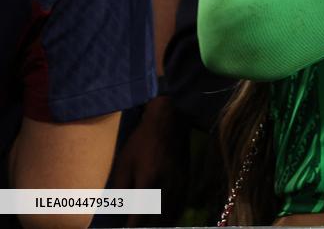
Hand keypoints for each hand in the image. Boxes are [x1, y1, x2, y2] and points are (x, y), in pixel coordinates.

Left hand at [108, 97, 186, 225]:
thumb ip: (122, 189)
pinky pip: (181, 206)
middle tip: (137, 228)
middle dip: (147, 227)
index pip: (140, 216)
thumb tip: (120, 210)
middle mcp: (167, 187)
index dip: (132, 227)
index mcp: (148, 183)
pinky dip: (173, 216)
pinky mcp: (186, 181)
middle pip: (157, 220)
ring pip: (171, 215)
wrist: (169, 123)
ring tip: (150, 227)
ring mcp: (179, 185)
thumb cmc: (141, 142)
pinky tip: (166, 220)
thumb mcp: (124, 163)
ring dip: (160, 224)